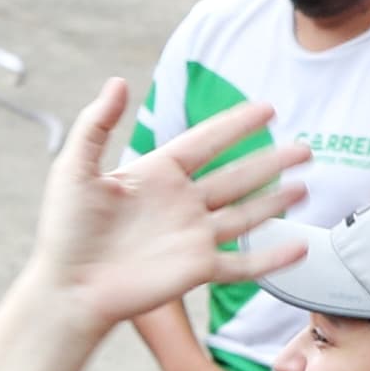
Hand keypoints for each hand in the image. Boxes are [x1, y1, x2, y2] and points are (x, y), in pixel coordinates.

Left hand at [42, 86, 311, 325]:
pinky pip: (242, 264)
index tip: (268, 109)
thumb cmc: (64, 232)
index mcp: (155, 176)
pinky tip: (300, 247)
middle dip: (270, 163)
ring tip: (305, 187)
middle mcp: (179, 204)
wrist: (66, 288)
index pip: (205, 142)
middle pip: (236, 177)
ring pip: (245, 216)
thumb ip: (95, 126)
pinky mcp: (196, 270)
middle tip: (305, 149)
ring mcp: (191, 237)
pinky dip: (272, 257)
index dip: (236, 125)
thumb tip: (117, 82)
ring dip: (276, 202)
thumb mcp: (74, 170)